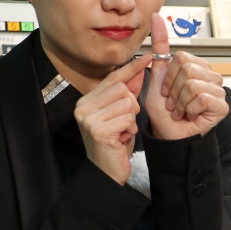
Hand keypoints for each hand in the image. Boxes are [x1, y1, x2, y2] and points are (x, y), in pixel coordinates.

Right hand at [74, 53, 151, 184]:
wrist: (107, 173)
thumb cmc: (115, 144)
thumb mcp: (122, 114)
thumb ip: (128, 93)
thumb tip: (139, 70)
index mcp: (87, 100)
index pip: (113, 77)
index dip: (131, 68)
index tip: (147, 57)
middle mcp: (83, 106)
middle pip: (122, 88)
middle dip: (132, 105)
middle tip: (125, 122)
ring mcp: (88, 118)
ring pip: (126, 102)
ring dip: (131, 119)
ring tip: (122, 131)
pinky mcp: (97, 130)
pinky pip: (127, 118)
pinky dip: (130, 129)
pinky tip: (122, 138)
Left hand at [146, 12, 228, 139]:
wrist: (169, 135)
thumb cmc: (165, 111)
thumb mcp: (158, 76)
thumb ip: (160, 47)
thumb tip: (155, 17)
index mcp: (197, 67)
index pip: (182, 57)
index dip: (169, 77)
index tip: (166, 91)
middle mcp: (210, 76)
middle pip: (187, 68)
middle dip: (173, 89)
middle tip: (174, 103)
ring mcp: (218, 90)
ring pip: (193, 83)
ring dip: (180, 101)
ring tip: (181, 110)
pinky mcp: (222, 105)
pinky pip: (201, 97)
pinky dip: (190, 109)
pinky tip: (191, 115)